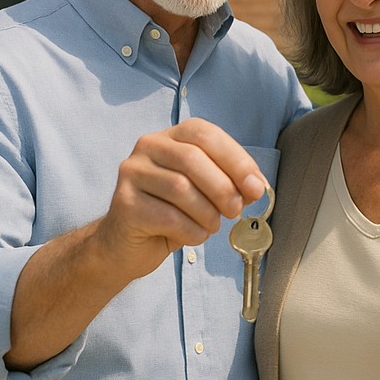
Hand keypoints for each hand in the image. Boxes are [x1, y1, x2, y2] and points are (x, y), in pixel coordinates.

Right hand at [96, 118, 266, 280]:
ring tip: (212, 225)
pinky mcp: (125, 204)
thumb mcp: (205, 194)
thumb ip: (230, 184)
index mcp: (171, 136)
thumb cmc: (171, 213)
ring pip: (181, 188)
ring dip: (207, 212)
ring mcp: (132, 173)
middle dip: (223, 187)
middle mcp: (148, 147)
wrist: (127, 244)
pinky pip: (168, 216)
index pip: (205, 134)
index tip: (255, 186)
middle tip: (236, 210)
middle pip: (192, 159)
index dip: (235, 159)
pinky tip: (196, 235)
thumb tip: (255, 186)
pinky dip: (192, 230)